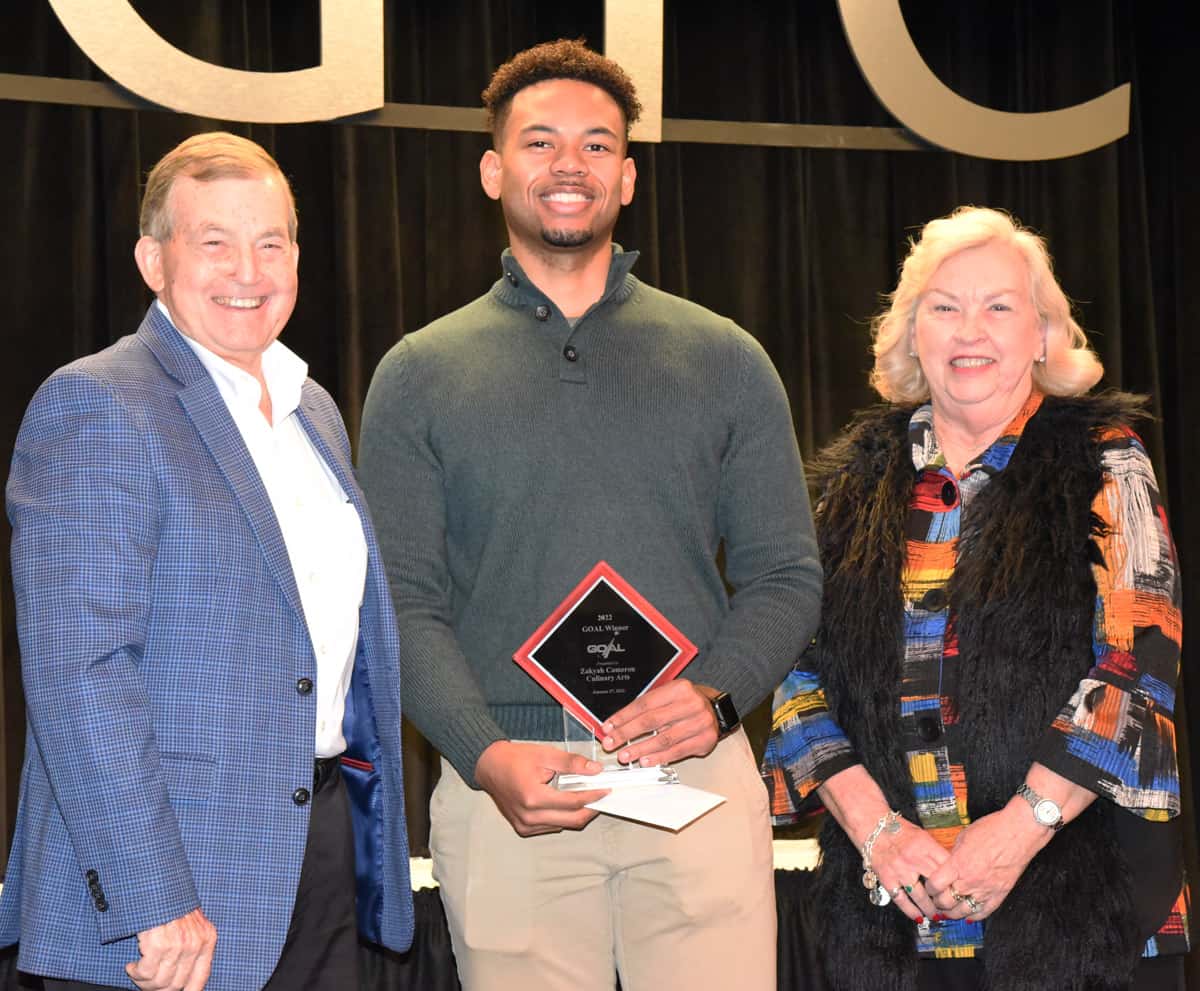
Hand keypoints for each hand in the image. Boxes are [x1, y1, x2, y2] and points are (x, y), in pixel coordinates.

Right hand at [125, 907, 216, 990]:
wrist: (156, 883)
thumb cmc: (170, 905)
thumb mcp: (191, 925)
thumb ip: (192, 949)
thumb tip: (182, 983)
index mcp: (208, 939)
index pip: (200, 979)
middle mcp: (196, 943)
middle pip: (175, 985)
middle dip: (156, 988)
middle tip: (145, 980)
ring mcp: (179, 944)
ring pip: (158, 983)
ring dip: (143, 981)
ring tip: (138, 970)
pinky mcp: (159, 944)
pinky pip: (145, 973)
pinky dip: (135, 972)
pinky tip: (132, 964)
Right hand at [474, 741, 608, 836]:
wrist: (489, 766)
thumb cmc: (514, 759)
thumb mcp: (545, 754)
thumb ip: (571, 763)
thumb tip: (595, 770)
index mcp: (534, 797)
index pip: (573, 802)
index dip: (593, 796)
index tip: (606, 790)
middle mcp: (529, 816)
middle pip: (572, 820)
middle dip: (590, 809)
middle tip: (600, 797)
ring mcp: (525, 825)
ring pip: (563, 826)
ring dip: (577, 814)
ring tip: (585, 797)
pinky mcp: (523, 828)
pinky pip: (551, 827)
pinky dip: (562, 817)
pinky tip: (565, 803)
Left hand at [599, 680, 719, 765]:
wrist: (716, 710)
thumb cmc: (685, 703)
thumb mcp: (668, 696)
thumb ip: (646, 708)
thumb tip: (616, 724)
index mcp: (679, 688)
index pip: (645, 703)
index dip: (624, 716)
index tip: (608, 727)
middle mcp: (691, 704)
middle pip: (652, 720)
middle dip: (627, 733)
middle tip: (611, 743)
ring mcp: (700, 722)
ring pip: (664, 738)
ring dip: (641, 748)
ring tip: (625, 755)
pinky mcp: (705, 740)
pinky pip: (677, 751)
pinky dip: (659, 757)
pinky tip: (645, 760)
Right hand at [816, 765, 949, 924]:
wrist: (871, 823)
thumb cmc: (897, 828)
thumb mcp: (922, 835)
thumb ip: (935, 852)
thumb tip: (951, 870)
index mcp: (926, 846)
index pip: (948, 868)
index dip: (957, 882)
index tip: (962, 891)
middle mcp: (914, 859)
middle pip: (937, 885)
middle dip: (946, 899)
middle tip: (952, 908)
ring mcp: (900, 870)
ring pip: (921, 897)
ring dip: (931, 910)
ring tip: (938, 916)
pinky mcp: (887, 877)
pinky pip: (901, 900)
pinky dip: (910, 911)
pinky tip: (918, 917)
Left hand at [923, 803, 1046, 920]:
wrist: (1018, 831)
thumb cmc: (993, 829)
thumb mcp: (963, 837)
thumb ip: (954, 854)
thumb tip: (947, 863)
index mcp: (958, 864)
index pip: (935, 885)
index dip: (929, 887)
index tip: (929, 886)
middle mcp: (970, 880)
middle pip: (946, 902)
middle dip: (937, 902)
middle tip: (936, 900)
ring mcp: (986, 889)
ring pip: (963, 911)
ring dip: (953, 913)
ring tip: (949, 910)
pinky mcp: (1000, 894)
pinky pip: (983, 912)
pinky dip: (973, 916)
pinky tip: (968, 914)